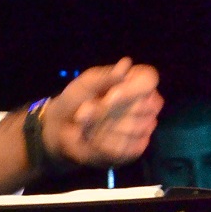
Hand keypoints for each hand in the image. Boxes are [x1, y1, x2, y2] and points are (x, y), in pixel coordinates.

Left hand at [41, 58, 161, 167]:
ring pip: (135, 128)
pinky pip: (129, 147)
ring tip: (86, 124)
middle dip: (109, 111)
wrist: (60, 127)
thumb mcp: (85, 84)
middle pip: (143, 106)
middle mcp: (146, 103)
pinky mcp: (136, 148)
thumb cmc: (76, 99)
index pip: (149, 80)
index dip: (131, 90)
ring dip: (103, 127)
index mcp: (136, 81)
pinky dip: (105, 144)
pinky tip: (93, 140)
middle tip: (86, 110)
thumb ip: (106, 76)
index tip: (110, 95)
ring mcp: (144, 127)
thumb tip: (126, 63)